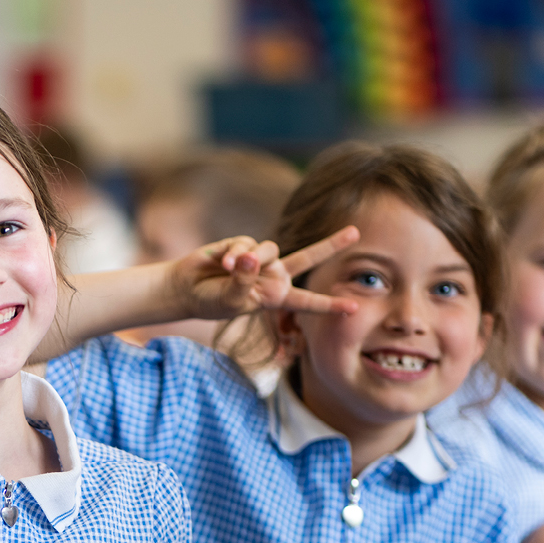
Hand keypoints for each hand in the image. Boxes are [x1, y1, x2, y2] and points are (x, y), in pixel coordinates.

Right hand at [167, 227, 360, 320]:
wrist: (187, 289)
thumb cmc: (211, 302)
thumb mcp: (231, 300)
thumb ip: (244, 281)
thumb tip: (251, 256)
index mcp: (275, 296)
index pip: (307, 302)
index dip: (330, 305)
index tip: (354, 308)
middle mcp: (273, 275)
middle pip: (308, 258)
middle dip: (331, 244)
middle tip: (356, 232)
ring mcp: (260, 259)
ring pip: (269, 248)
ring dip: (249, 259)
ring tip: (227, 270)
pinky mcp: (243, 244)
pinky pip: (246, 244)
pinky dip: (233, 254)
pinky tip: (220, 263)